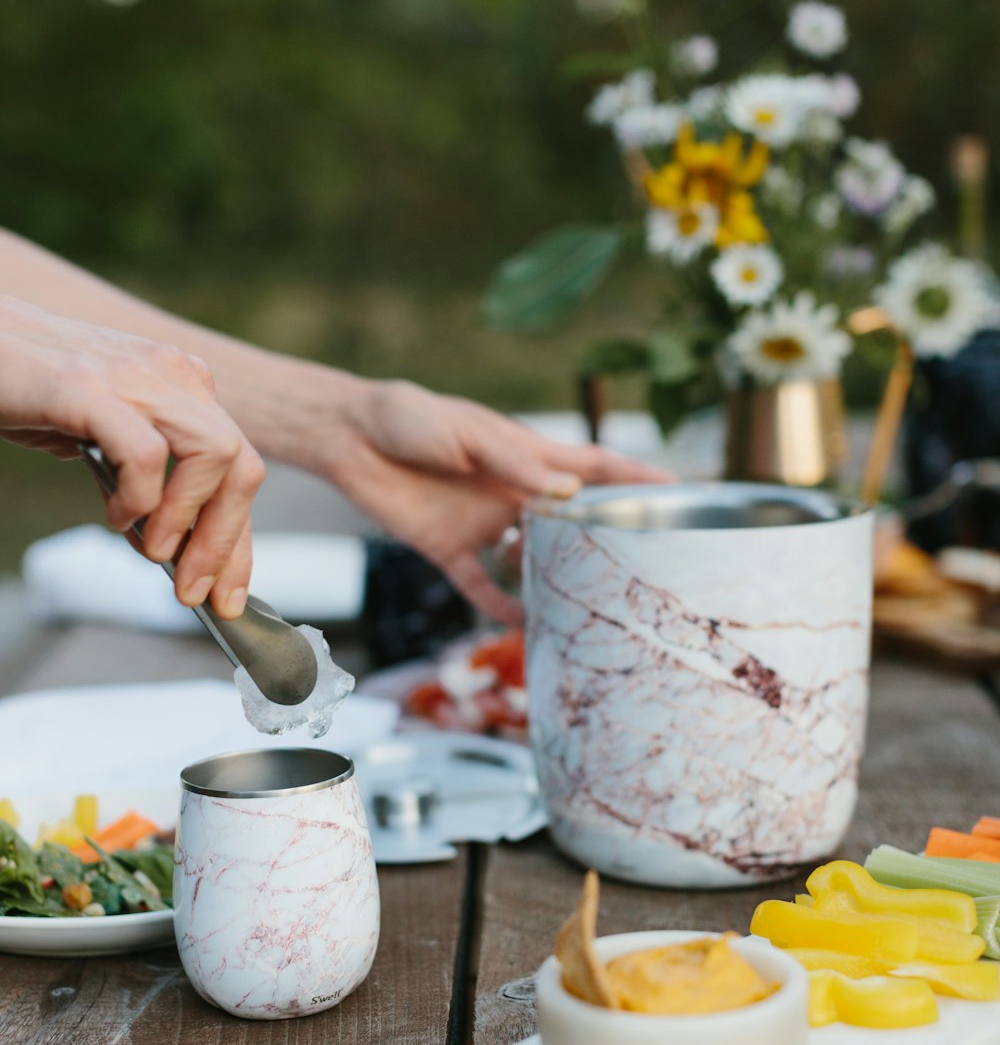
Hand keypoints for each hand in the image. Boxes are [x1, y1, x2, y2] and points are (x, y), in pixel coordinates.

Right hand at [0, 296, 264, 617]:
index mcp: (184, 385)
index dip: (238, 540)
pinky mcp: (89, 386)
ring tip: (154, 551)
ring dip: (190, 521)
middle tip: (194, 590)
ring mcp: (136, 376)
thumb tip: (164, 544)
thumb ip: (139, 482)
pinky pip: (146, 453)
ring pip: (214, 454)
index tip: (227, 595)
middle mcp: (172, 375)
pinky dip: (139, 498)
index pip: (239, 468)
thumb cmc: (30, 389)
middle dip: (225, 542)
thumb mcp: (102, 438)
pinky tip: (115, 514)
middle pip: (242, 465)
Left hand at [323, 379, 668, 622]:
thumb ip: (511, 460)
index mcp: (525, 456)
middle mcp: (513, 493)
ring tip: (597, 609)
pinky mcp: (446, 547)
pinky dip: (502, 607)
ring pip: (534, 559)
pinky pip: (482, 585)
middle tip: (654, 567)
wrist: (348, 436)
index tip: (684, 492)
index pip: (593, 468)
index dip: (638, 478)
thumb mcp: (463, 431)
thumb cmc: (408, 417)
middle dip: (611, 539)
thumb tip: (564, 491)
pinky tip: (524, 628)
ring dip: (561, 580)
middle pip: (573, 520)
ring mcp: (482, 523)